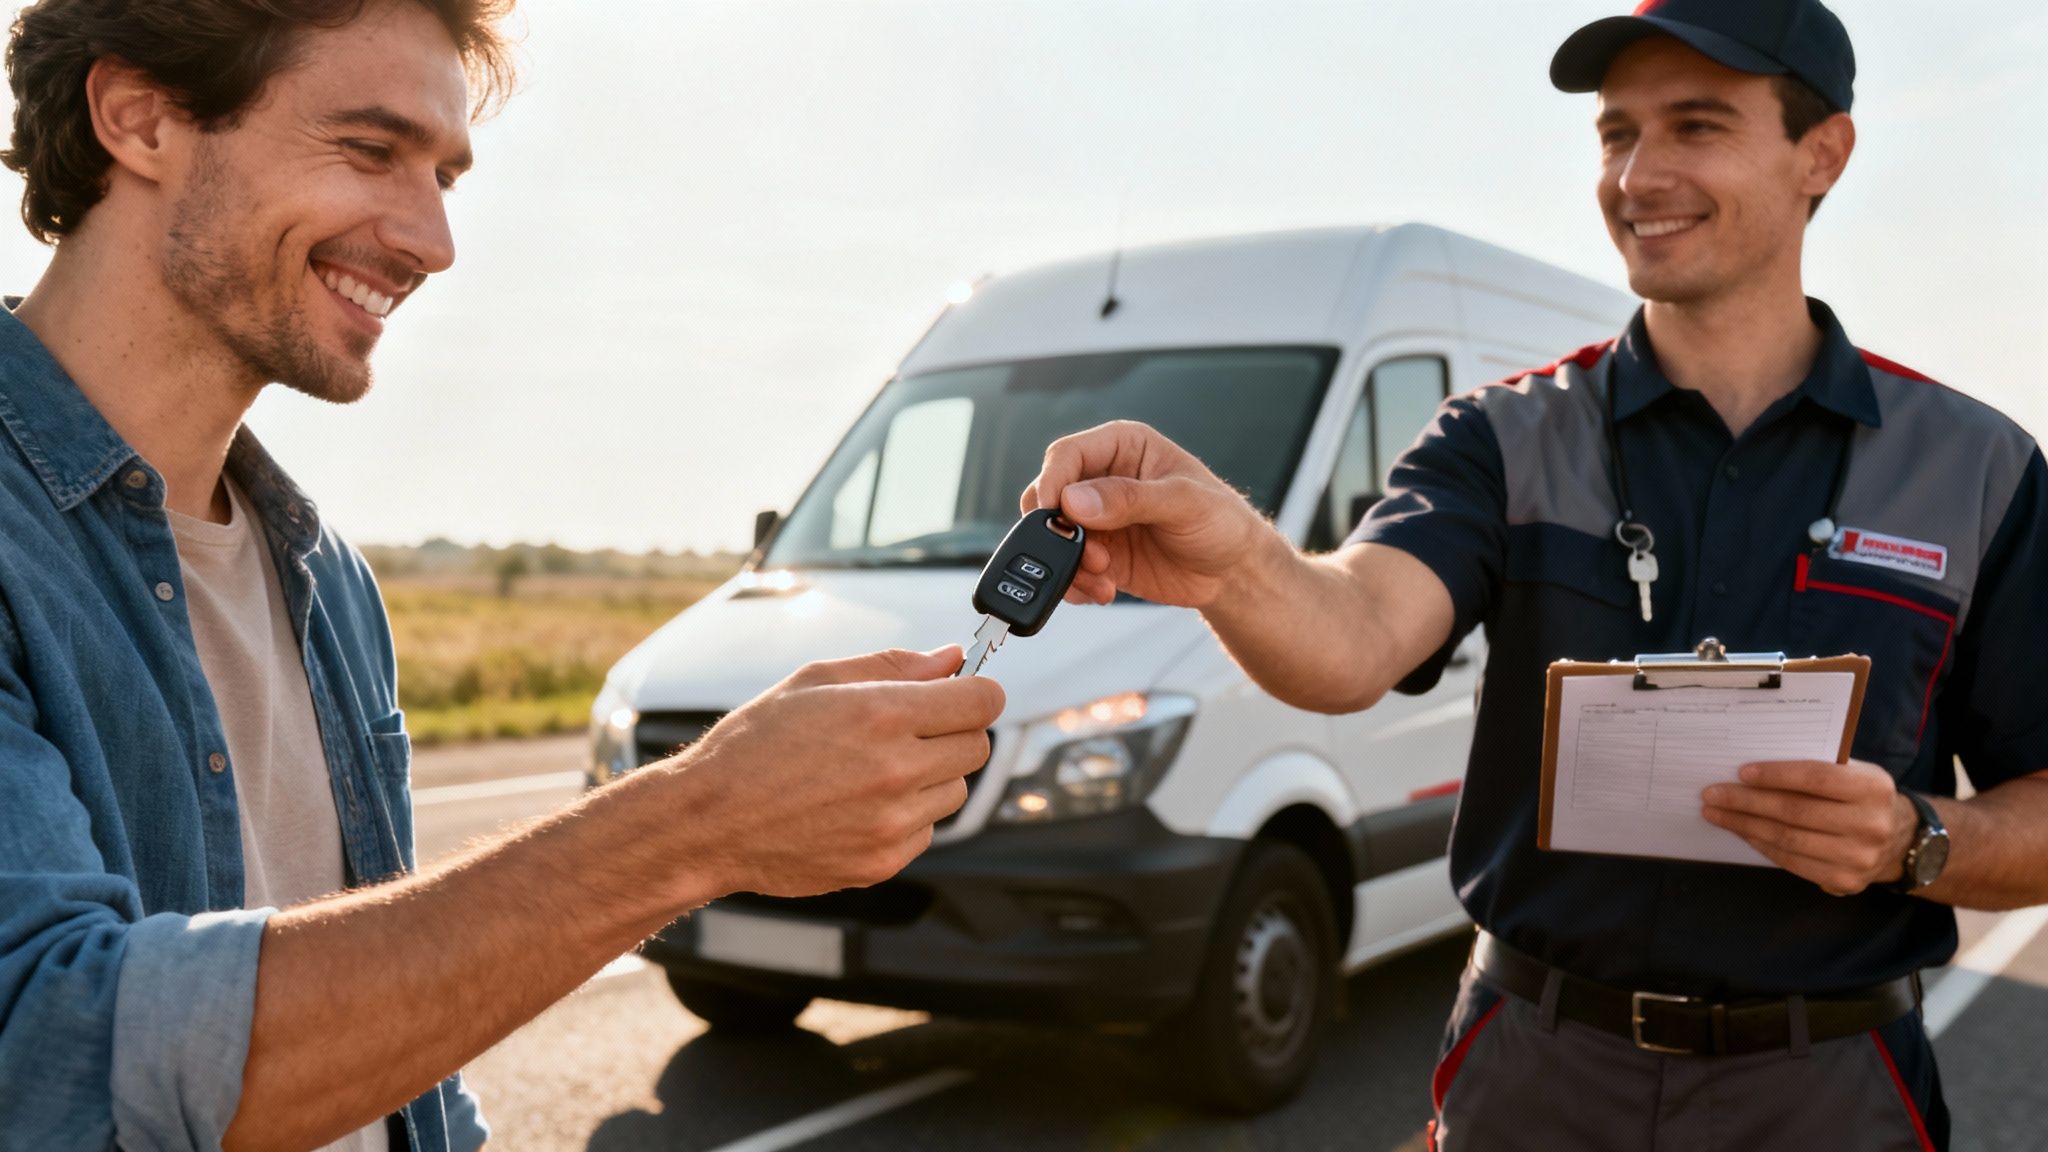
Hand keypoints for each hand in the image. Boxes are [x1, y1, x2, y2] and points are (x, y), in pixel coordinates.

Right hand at [657, 647, 1004, 899]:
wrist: (708, 821)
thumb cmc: (754, 745)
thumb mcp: (815, 680)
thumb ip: (893, 666)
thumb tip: (952, 659)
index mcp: (881, 715)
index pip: (981, 701)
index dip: (976, 692)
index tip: (963, 694)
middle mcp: (895, 770)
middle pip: (977, 747)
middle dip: (953, 733)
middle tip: (908, 731)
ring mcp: (892, 823)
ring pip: (955, 791)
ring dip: (930, 777)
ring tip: (871, 771)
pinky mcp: (883, 862)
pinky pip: (926, 831)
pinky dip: (906, 816)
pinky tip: (857, 805)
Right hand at [1021, 420, 1273, 607]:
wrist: (1233, 572)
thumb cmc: (1221, 521)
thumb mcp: (1184, 501)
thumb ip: (1130, 498)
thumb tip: (1074, 501)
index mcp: (1123, 447)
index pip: (1067, 455)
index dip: (1052, 482)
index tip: (1052, 512)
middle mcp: (1103, 480)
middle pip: (1049, 497)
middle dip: (1058, 531)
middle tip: (1088, 553)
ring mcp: (1097, 520)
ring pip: (1052, 538)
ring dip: (1068, 563)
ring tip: (1103, 578)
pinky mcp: (1098, 555)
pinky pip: (1066, 569)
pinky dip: (1075, 584)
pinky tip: (1103, 590)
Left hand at [1701, 760, 1917, 895]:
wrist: (1900, 840)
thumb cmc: (1861, 796)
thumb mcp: (1853, 773)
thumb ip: (1817, 768)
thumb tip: (1754, 770)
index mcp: (1873, 788)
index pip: (1815, 778)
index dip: (1775, 776)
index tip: (1740, 773)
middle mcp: (1870, 824)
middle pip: (1794, 812)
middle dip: (1746, 802)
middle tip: (1712, 794)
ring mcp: (1858, 857)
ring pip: (1788, 839)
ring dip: (1745, 825)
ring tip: (1717, 813)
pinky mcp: (1845, 881)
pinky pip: (1792, 862)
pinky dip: (1761, 845)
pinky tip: (1742, 832)